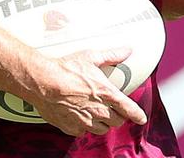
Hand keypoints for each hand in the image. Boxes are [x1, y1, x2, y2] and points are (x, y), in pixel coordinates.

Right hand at [28, 47, 148, 135]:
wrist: (42, 82)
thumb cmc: (65, 69)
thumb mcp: (91, 57)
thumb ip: (112, 55)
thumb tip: (126, 50)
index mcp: (106, 93)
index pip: (128, 108)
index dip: (137, 115)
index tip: (141, 118)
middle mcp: (98, 110)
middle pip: (117, 121)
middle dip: (117, 116)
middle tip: (112, 108)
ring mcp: (84, 121)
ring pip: (102, 129)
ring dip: (103, 123)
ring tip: (97, 113)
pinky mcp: (71, 127)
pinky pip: (83, 132)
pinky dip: (84, 127)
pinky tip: (80, 117)